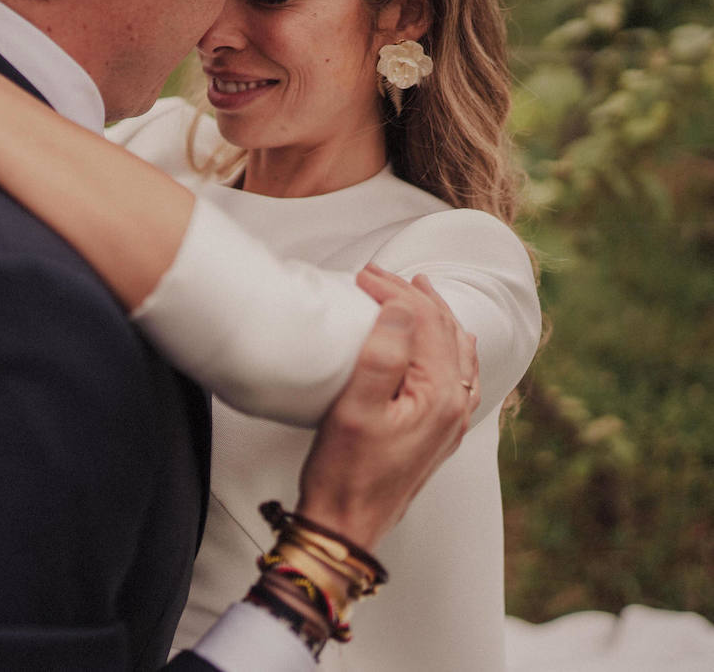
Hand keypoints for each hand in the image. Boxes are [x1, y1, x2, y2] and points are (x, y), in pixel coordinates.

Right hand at [294, 264, 479, 550]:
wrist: (346, 527)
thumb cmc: (344, 472)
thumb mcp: (356, 408)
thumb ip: (383, 354)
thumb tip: (401, 308)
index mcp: (439, 396)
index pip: (425, 323)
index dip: (396, 292)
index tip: (363, 275)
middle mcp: (454, 407)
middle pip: (446, 333)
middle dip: (415, 297)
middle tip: (382, 274)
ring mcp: (449, 423)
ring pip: (457, 353)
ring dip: (436, 318)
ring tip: (419, 293)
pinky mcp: (437, 435)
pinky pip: (457, 377)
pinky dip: (448, 348)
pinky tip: (442, 346)